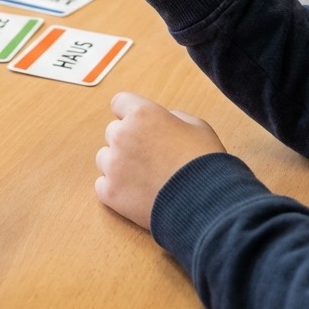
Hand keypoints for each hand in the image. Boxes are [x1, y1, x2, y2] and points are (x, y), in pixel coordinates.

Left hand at [95, 92, 225, 229]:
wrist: (206, 205)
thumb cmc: (205, 163)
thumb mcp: (197, 127)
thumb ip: (173, 117)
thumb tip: (163, 119)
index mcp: (142, 114)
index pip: (119, 102)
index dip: (130, 114)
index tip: (139, 126)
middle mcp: (122, 135)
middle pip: (113, 132)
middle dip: (128, 142)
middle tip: (149, 158)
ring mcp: (113, 165)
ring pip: (105, 158)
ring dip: (119, 165)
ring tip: (144, 179)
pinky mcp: (110, 192)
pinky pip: (102, 185)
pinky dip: (116, 189)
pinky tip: (137, 195)